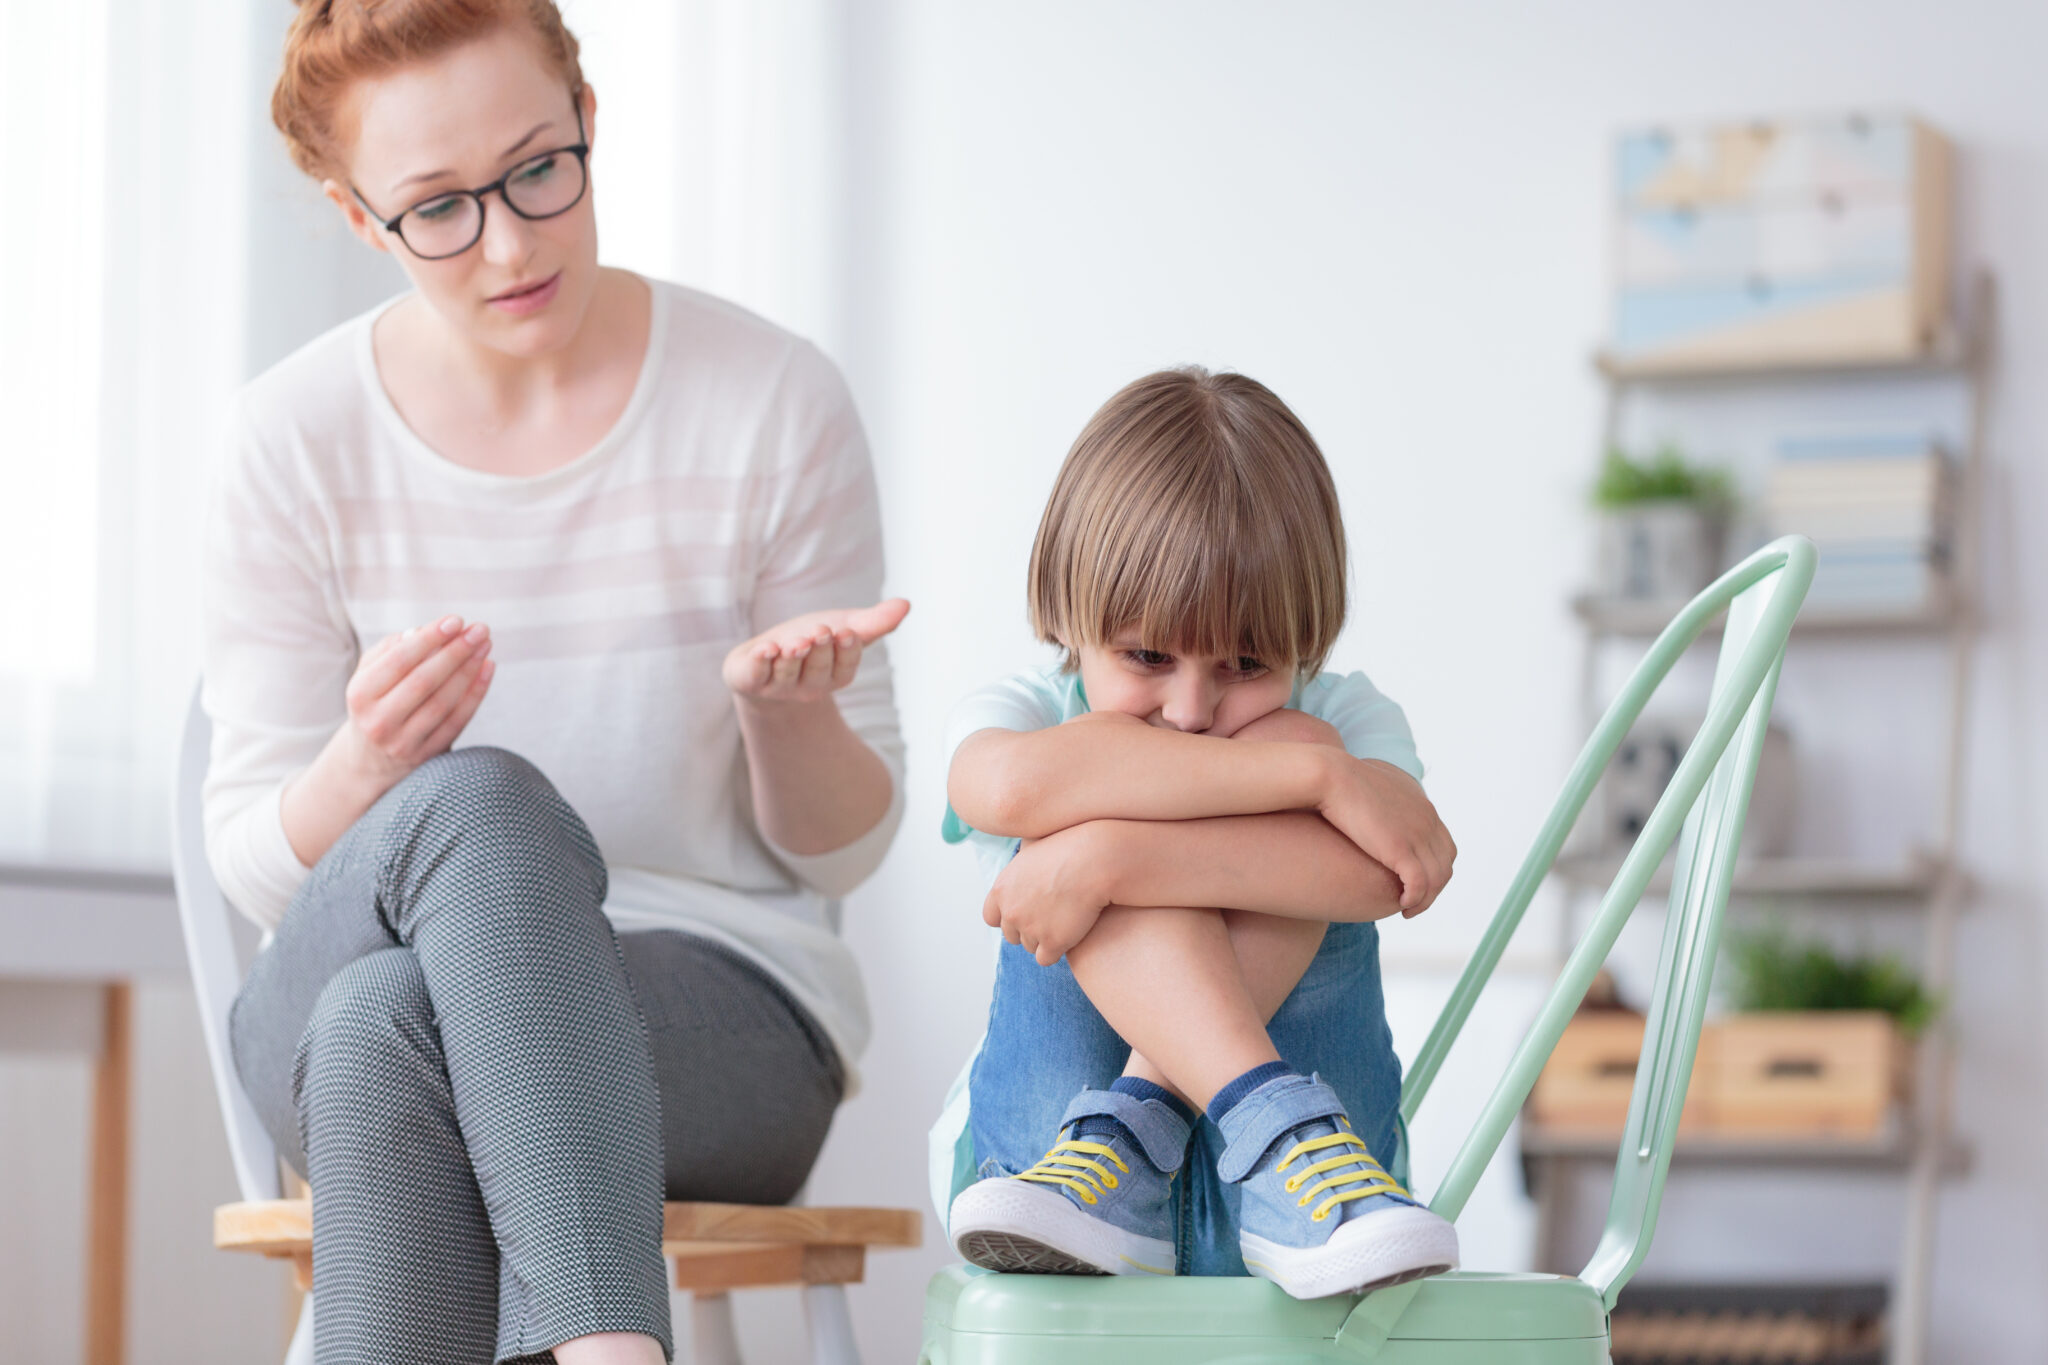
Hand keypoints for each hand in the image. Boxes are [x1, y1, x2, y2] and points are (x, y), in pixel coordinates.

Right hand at [341, 616, 494, 785]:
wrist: (372, 756)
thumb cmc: (377, 700)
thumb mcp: (370, 674)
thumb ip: (391, 649)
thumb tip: (424, 631)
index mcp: (360, 695)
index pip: (399, 661)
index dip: (430, 639)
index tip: (456, 620)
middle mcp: (379, 721)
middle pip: (424, 681)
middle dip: (455, 652)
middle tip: (479, 629)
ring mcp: (403, 742)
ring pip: (443, 702)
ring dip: (469, 670)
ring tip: (485, 645)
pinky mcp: (427, 755)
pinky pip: (457, 721)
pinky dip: (475, 694)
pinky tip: (487, 669)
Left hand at [723, 598, 909, 702]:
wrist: (767, 657)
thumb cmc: (811, 640)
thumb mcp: (843, 626)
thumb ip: (873, 621)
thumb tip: (906, 604)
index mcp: (835, 675)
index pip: (845, 668)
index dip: (847, 651)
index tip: (847, 632)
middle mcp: (810, 686)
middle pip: (819, 671)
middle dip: (820, 651)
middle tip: (821, 632)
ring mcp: (779, 686)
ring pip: (788, 674)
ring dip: (792, 658)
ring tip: (795, 643)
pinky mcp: (750, 680)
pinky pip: (755, 675)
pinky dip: (761, 662)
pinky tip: (766, 650)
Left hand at [983, 824, 1114, 964]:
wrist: (1094, 861)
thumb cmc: (1068, 847)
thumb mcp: (1032, 847)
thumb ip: (1019, 863)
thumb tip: (1016, 855)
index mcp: (1001, 889)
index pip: (991, 917)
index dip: (1008, 916)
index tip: (1024, 912)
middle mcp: (1011, 911)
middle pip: (1012, 935)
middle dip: (1028, 929)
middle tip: (1051, 916)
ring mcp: (1030, 929)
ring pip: (1030, 946)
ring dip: (1044, 939)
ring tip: (1065, 920)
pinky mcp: (1052, 942)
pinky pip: (1046, 958)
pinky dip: (1056, 950)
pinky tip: (1070, 935)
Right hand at [1316, 755, 1455, 914]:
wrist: (1329, 775)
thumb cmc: (1336, 779)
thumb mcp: (1369, 784)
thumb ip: (1377, 796)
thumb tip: (1365, 803)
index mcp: (1421, 805)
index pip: (1444, 844)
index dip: (1434, 867)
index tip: (1416, 881)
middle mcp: (1426, 819)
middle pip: (1445, 862)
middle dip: (1434, 886)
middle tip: (1414, 900)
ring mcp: (1417, 833)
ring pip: (1437, 877)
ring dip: (1427, 899)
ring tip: (1408, 909)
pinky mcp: (1401, 848)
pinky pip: (1421, 884)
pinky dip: (1416, 899)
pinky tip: (1403, 905)